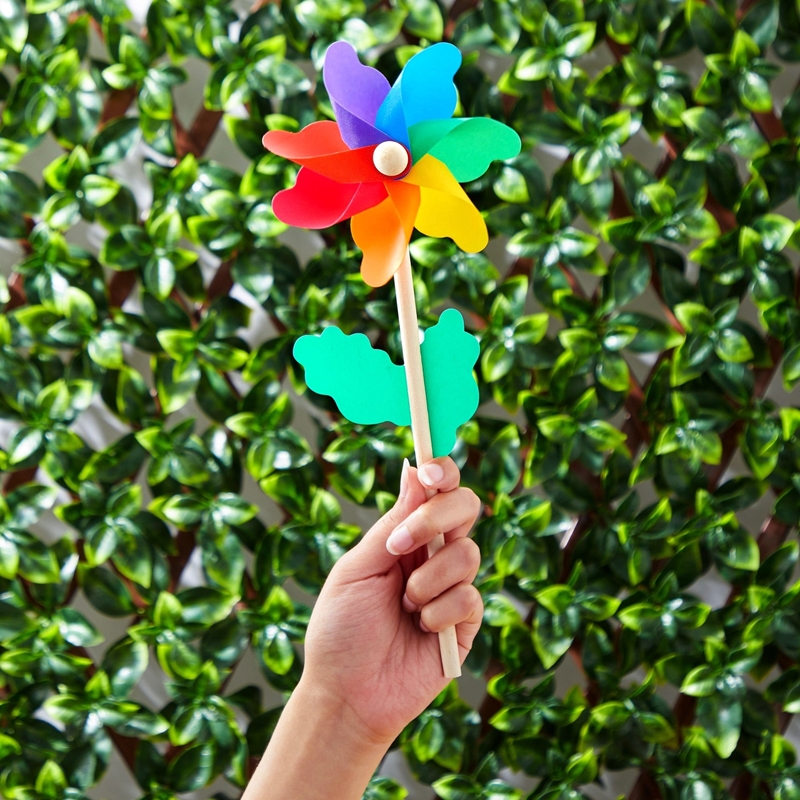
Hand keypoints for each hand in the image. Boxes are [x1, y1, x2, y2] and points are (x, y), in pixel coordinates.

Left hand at [300, 456, 483, 746]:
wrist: (347, 693)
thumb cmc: (341, 629)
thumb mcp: (358, 568)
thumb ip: (392, 523)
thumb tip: (413, 472)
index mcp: (405, 535)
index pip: (436, 491)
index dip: (442, 472)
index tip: (431, 472)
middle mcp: (433, 555)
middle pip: (465, 508)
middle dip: (436, 518)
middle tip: (398, 546)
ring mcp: (452, 587)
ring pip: (467, 553)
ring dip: (427, 580)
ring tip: (404, 607)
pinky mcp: (466, 623)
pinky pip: (470, 597)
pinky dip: (439, 612)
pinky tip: (421, 629)